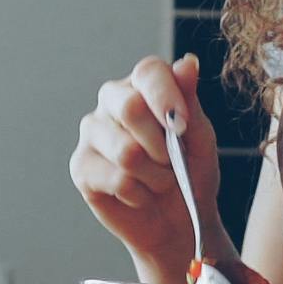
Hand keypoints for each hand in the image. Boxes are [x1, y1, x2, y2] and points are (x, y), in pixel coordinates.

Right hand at [69, 52, 221, 283]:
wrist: (179, 221)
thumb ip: (190, 100)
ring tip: (160, 182)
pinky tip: (140, 195)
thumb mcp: (201, 138)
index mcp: (143, 85)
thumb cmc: (191, 172)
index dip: (166, 96)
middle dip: (162, 145)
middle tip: (173, 163)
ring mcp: (92, 132)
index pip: (148, 72)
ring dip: (155, 176)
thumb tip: (188, 62)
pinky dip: (139, 194)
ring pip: (126, 151)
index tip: (183, 126)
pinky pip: (116, 179)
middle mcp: (112, 101)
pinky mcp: (81, 165)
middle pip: (130, 107)